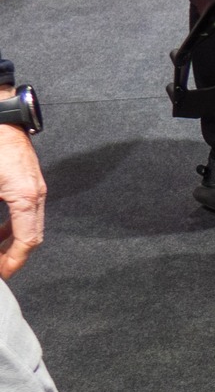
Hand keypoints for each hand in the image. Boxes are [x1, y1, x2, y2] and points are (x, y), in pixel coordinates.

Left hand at [0, 119, 47, 278]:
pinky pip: (24, 212)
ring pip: (29, 225)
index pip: (27, 239)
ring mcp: (34, 187)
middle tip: (0, 268)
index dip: (14, 261)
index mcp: (25, 196)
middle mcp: (35, 194)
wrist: (1, 118)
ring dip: (12, 242)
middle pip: (32, 236)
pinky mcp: (27, 182)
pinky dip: (12, 226)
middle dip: (14, 256)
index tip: (4, 273)